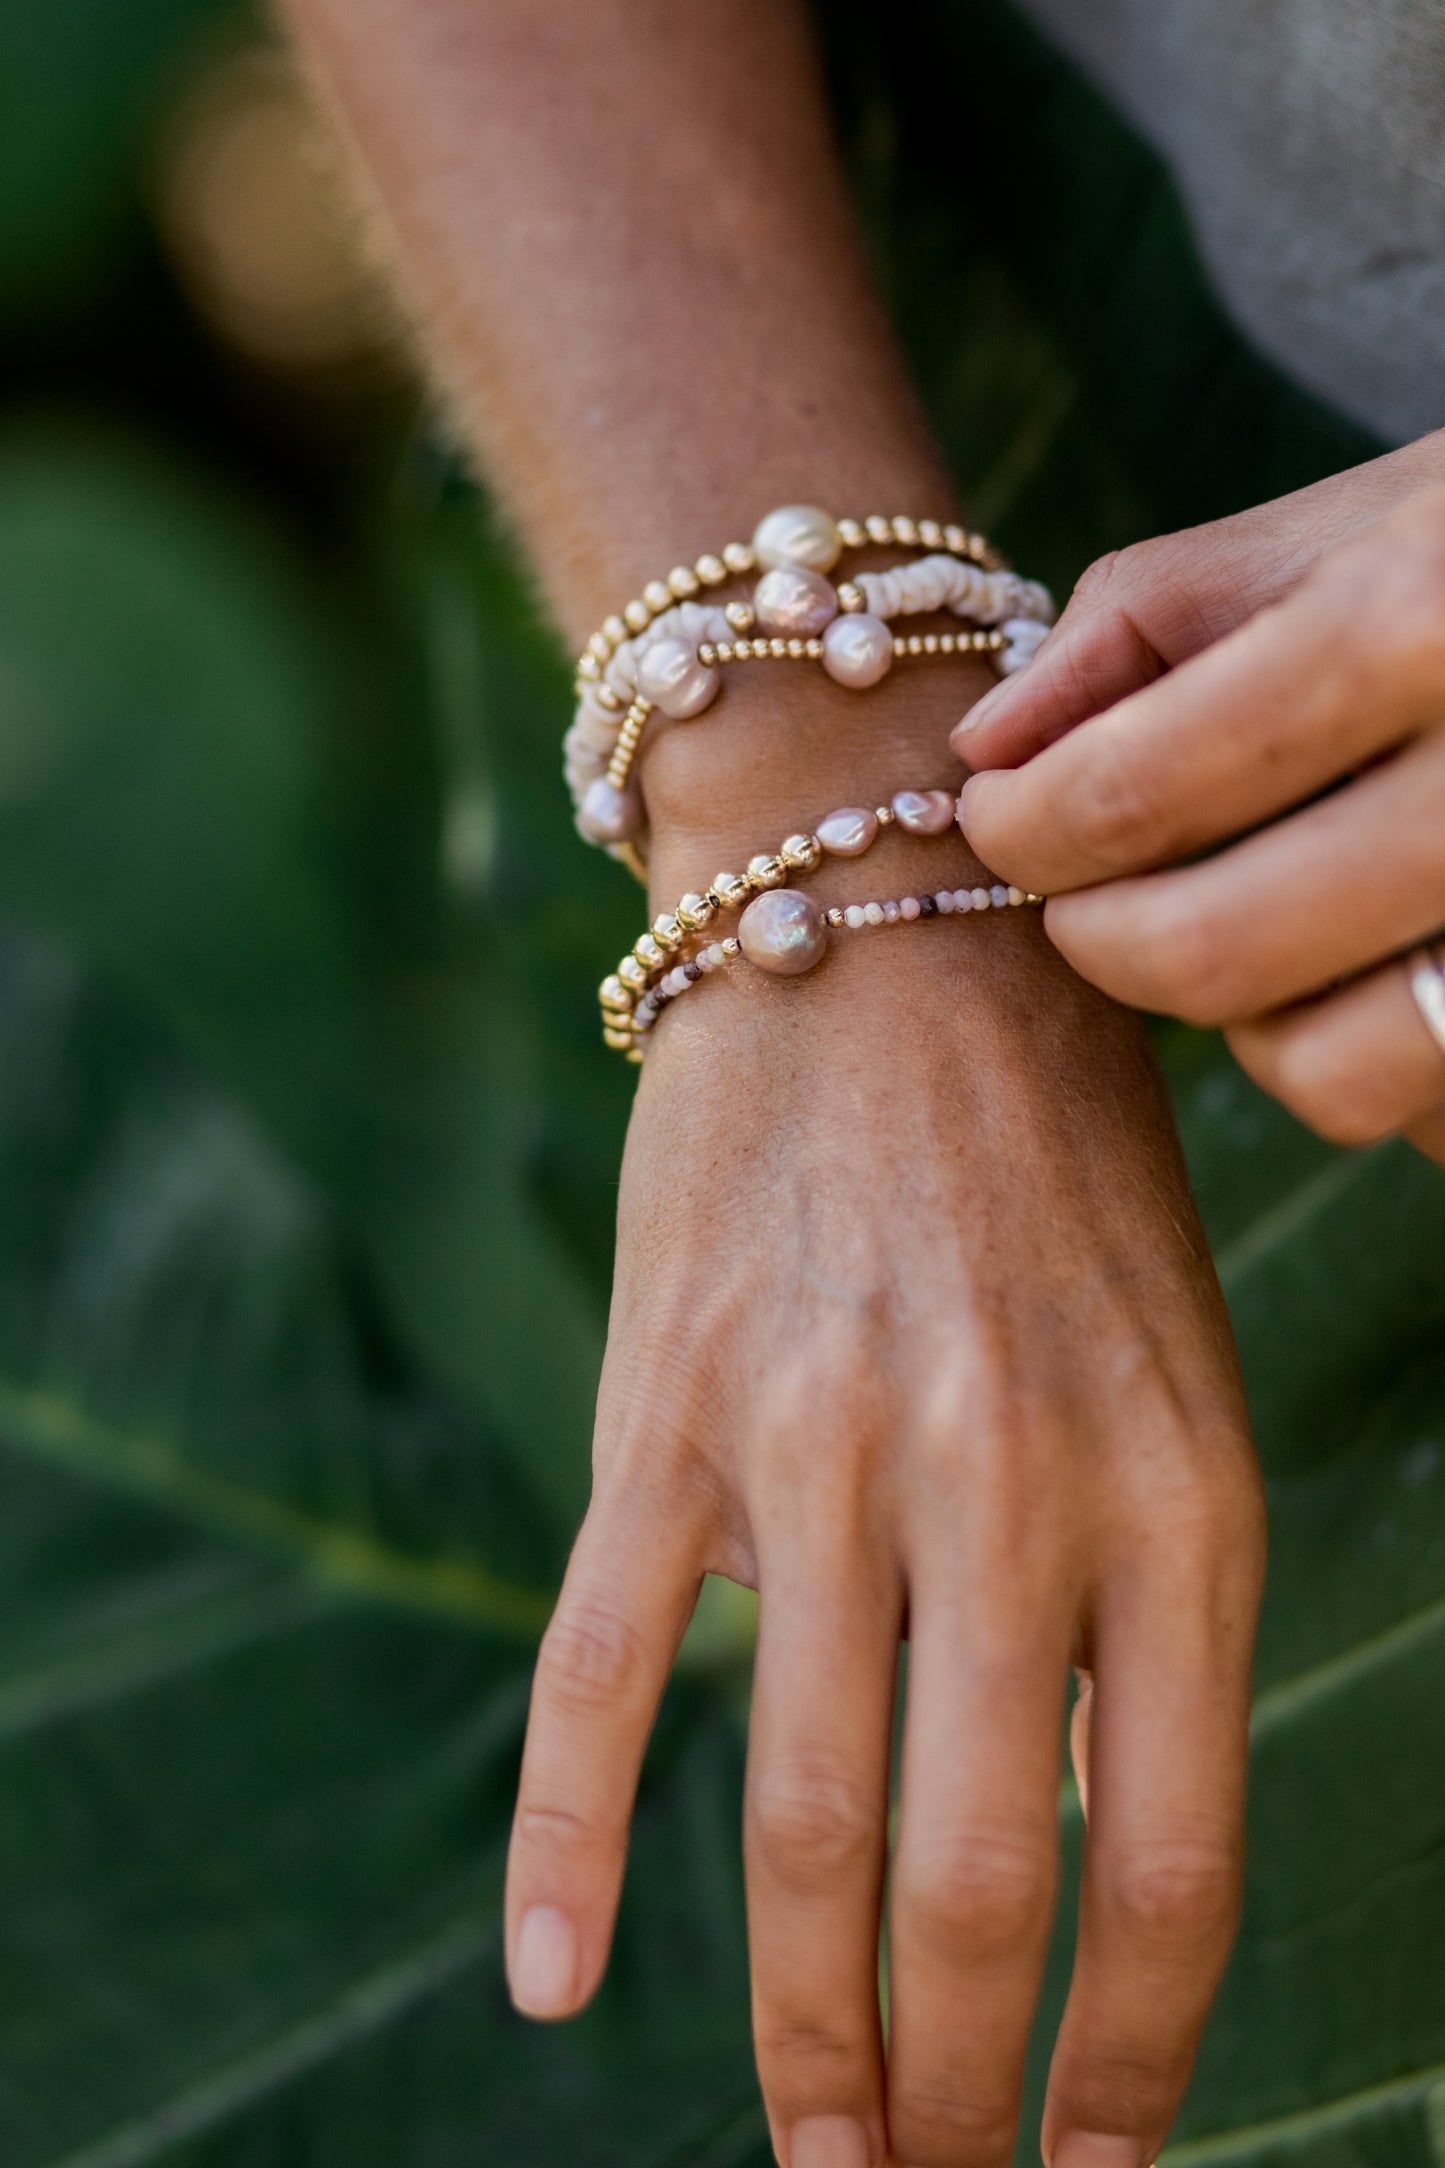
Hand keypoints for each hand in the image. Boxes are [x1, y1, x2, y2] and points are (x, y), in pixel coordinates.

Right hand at [503, 760, 1262, 2167]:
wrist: (895, 923)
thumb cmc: (1056, 1169)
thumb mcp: (1172, 1374)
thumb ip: (1137, 1602)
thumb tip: (1064, 1859)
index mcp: (1178, 1489)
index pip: (1170, 1861)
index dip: (1124, 2060)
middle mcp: (1008, 1485)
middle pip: (968, 1884)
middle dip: (941, 2095)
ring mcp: (821, 1449)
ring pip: (797, 1815)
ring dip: (799, 2029)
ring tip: (808, 2156)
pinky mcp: (668, 1410)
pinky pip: (603, 1672)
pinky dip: (569, 1847)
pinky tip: (552, 1980)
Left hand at [954, 439, 1444, 1165]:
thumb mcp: (1357, 515)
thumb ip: (1154, 616)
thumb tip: (988, 746)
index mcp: (1418, 623)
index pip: (1135, 792)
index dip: (1021, 830)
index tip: (1000, 822)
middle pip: (1210, 959)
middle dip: (1101, 938)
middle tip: (1087, 893)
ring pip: (1327, 1074)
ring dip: (1249, 1019)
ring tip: (1261, 919)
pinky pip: (1435, 1111)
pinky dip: (1376, 1054)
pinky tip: (1380, 956)